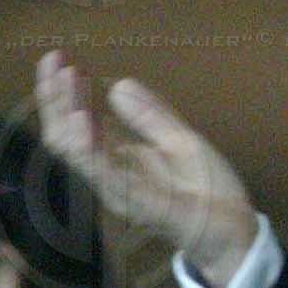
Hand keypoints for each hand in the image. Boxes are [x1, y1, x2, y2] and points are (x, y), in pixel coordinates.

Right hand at [36, 51, 258, 287]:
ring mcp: (120, 190)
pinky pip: (103, 174)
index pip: (77, 124)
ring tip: (66, 79)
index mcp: (117, 160)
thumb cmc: (207, 190)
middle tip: (52, 59)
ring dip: (67, 114)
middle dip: (55, 98)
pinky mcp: (138, 202)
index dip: (65, 93)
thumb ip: (150, 116)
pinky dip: (87, 147)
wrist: (235, 230)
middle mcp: (109, 175)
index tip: (59, 57)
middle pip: (66, 135)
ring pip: (76, 152)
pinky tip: (82, 119)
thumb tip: (118, 84)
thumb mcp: (181, 141)